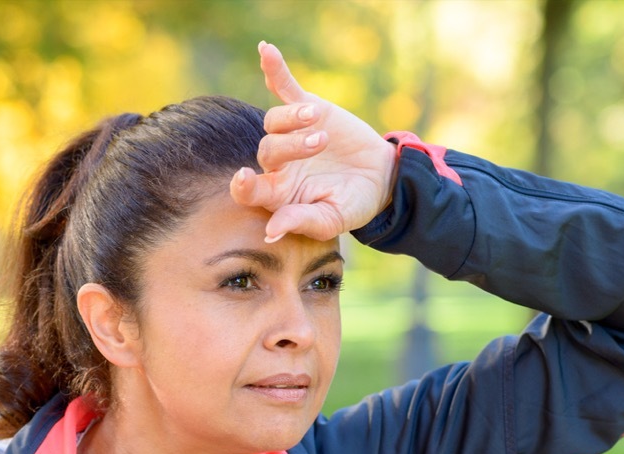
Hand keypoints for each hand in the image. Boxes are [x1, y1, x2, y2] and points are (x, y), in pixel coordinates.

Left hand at [230, 41, 397, 242]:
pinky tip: (266, 50)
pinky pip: (284, 87)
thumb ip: (302, 222)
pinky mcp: (307, 109)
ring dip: (293, 118)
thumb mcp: (332, 220)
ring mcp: (290, 134)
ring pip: (274, 122)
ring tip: (318, 122)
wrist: (381, 180)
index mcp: (279, 194)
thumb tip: (271, 233)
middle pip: (267, 150)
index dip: (242, 186)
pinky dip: (275, 69)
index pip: (250, 191)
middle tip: (320, 144)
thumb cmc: (352, 206)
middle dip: (291, 146)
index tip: (244, 177)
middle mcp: (278, 164)